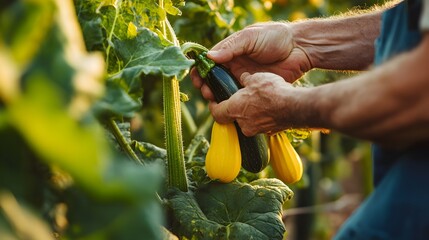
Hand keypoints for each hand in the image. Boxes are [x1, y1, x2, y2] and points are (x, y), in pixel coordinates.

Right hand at [191, 22, 311, 100]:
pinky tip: (229, 107)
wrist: (300, 49)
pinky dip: (232, 103)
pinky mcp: (254, 88)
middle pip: (213, 78)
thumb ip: (231, 47)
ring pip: (224, 90)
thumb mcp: (251, 37)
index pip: (209, 62)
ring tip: (215, 101)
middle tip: (207, 93)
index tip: (197, 79)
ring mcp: (243, 77)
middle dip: (206, 86)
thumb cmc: (275, 37)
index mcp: (230, 50)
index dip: (200, 71)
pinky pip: (239, 97)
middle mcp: (234, 65)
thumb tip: (210, 57)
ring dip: (217, 96)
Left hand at [209, 72, 294, 135]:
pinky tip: (270, 106)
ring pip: (248, 121)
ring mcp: (256, 130)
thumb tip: (244, 78)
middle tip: (241, 97)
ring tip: (258, 100)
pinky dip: (262, 116)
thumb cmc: (272, 91)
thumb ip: (245, 79)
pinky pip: (261, 123)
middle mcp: (243, 124)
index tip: (214, 100)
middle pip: (233, 117)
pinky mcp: (269, 132)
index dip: (214, 106)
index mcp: (234, 110)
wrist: (295, 106)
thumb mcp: (255, 78)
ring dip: (250, 112)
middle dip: (236, 108)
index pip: (216, 113)